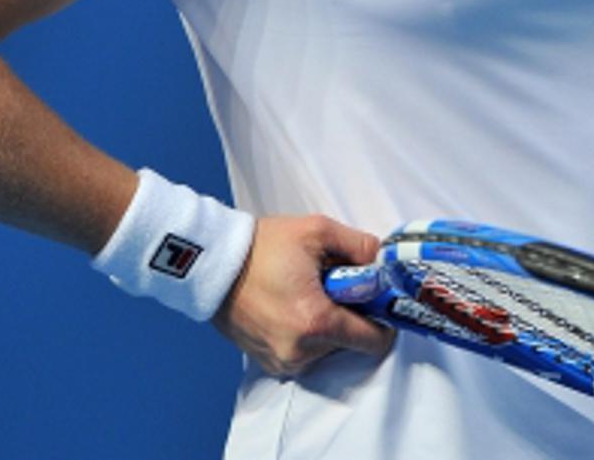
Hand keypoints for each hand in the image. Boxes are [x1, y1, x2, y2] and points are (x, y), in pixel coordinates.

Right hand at [213, 215, 395, 375]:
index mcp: (317, 323)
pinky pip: (305, 352)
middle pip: (350, 342)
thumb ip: (360, 246)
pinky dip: (306, 332)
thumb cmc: (262, 246)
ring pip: (327, 348)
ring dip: (326, 323)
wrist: (212, 263)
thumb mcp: (317, 231)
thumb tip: (381, 262)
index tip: (371, 296)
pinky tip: (290, 305)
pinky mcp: (269, 362)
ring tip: (305, 292)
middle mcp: (301, 352)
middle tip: (330, 284)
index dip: (381, 316)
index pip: (375, 340)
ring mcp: (283, 361)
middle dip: (349, 315)